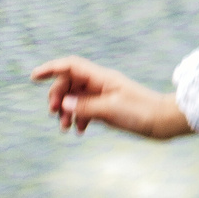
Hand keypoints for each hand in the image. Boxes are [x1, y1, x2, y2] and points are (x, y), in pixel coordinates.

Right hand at [30, 55, 192, 139]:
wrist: (164, 120)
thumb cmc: (142, 112)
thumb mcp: (111, 110)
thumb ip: (86, 106)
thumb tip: (64, 103)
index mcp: (101, 78)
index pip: (70, 66)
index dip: (50, 69)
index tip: (33, 77)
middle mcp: (100, 83)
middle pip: (69, 83)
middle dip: (57, 97)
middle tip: (54, 114)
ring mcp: (104, 95)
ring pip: (76, 98)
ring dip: (66, 111)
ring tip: (65, 128)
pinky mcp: (108, 108)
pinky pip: (86, 109)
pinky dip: (79, 118)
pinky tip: (80, 131)